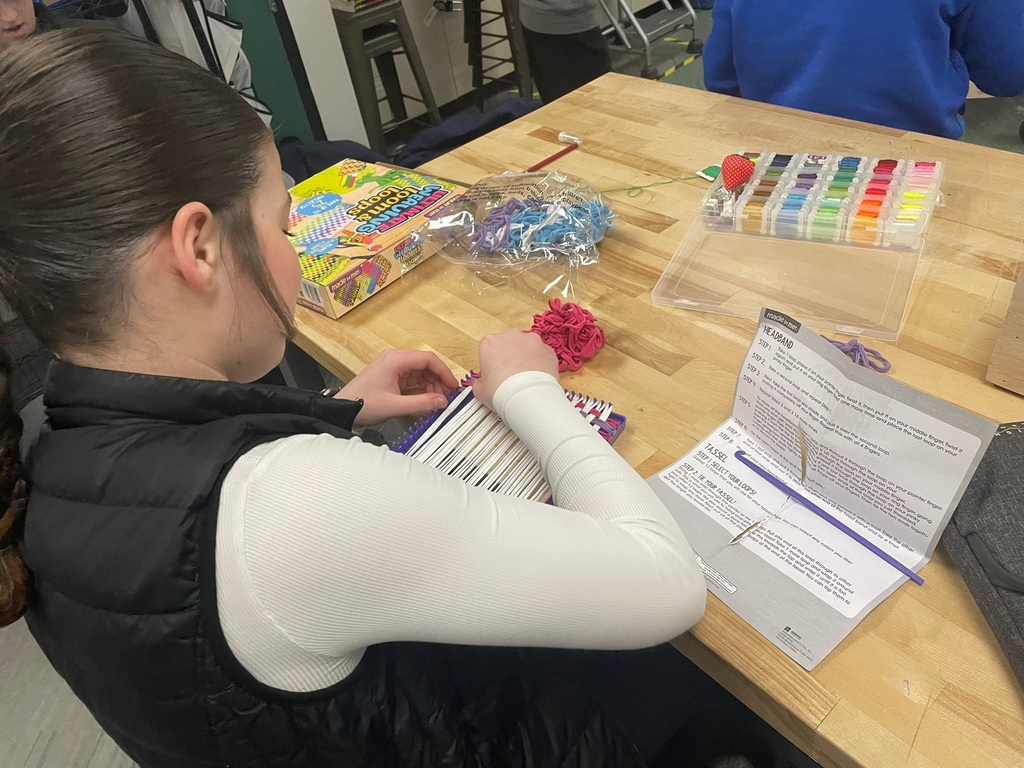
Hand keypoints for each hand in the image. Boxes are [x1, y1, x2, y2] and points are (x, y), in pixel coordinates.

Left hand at [337, 349, 458, 426]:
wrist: (341, 411)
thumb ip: (422, 404)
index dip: (444, 372)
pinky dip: (421, 388)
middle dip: (438, 380)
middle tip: (446, 397)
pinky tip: (426, 399)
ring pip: (420, 372)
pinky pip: (412, 378)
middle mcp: (394, 359)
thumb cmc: (362, 404)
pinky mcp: (390, 375)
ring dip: (430, 385)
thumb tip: (442, 402)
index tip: (453, 386)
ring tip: (436, 401)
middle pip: (425, 365)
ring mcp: (392, 366)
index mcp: (395, 360)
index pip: (428, 359)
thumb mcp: (395, 406)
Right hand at [472, 330, 558, 409]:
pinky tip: (537, 377)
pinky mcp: (547, 348)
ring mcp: (531, 340)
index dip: (492, 362)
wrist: (528, 396)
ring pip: (527, 347)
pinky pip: (542, 354)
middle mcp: (510, 336)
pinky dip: (541, 363)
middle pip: (509, 344)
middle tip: (510, 376)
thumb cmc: (502, 391)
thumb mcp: (480, 391)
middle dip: (510, 356)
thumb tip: (481, 385)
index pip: (489, 349)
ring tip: (526, 377)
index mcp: (489, 343)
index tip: (495, 373)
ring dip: (526, 358)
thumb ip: (479, 383)